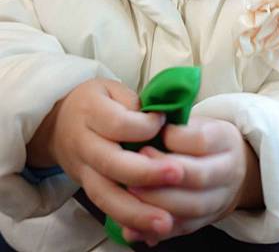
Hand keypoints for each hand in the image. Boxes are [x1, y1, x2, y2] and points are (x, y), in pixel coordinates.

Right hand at [26, 78, 184, 236]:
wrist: (57, 121)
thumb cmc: (96, 101)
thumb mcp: (112, 89)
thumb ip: (136, 103)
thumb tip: (162, 121)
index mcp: (90, 111)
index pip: (117, 123)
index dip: (144, 126)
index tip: (164, 121)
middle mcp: (83, 143)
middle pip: (112, 162)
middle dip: (146, 173)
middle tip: (177, 174)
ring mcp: (82, 169)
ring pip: (105, 195)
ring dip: (136, 212)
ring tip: (165, 221)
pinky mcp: (86, 188)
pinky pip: (106, 209)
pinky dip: (128, 223)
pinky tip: (150, 232)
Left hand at [122, 116, 262, 244]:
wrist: (228, 167)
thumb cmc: (200, 138)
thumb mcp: (194, 122)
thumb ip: (172, 123)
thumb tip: (143, 120)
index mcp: (225, 140)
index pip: (202, 140)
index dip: (173, 139)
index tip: (147, 136)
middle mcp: (227, 171)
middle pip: (198, 176)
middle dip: (162, 176)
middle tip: (131, 169)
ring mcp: (219, 199)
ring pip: (191, 207)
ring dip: (157, 203)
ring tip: (129, 193)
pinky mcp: (204, 222)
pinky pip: (181, 230)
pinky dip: (155, 231)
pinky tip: (132, 227)